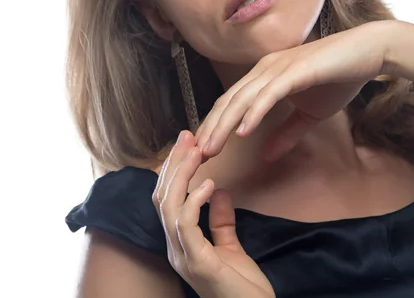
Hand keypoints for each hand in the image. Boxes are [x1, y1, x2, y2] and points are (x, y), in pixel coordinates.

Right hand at [152, 131, 274, 297]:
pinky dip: (194, 201)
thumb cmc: (243, 288)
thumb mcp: (231, 248)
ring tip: (196, 150)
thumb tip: (220, 193)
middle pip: (163, 198)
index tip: (187, 144)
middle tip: (187, 136)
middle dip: (173, 164)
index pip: (168, 200)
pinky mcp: (197, 263)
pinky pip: (186, 226)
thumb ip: (221, 222)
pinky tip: (209, 183)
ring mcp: (183, 256)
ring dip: (181, 175)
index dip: (173, 171)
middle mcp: (175, 248)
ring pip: (169, 207)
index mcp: (181, 243)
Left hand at [195, 21, 392, 161]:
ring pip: (244, 98)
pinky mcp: (297, 70)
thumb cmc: (339, 78)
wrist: (368, 53)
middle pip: (229, 101)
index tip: (204, 152)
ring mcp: (280, 67)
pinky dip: (255, 112)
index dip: (215, 126)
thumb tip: (267, 155)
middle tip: (197, 156)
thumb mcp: (310, 114)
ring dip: (225, 124)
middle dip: (211, 129)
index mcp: (266, 76)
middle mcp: (266, 69)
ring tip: (211, 149)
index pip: (232, 103)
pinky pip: (270, 93)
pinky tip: (243, 131)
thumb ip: (287, 132)